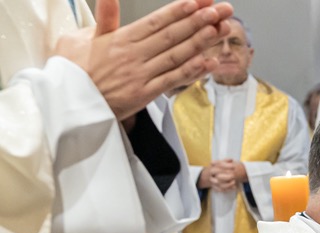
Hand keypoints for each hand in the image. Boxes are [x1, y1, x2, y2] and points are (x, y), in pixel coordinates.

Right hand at [54, 0, 232, 121]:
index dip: (178, 11)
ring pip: (177, 55)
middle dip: (199, 21)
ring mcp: (141, 74)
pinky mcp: (145, 94)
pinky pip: (172, 80)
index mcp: (119, 39)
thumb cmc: (72, 70)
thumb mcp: (80, 36)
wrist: (66, 104)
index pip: (155, 21)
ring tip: (220, 29)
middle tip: (221, 10)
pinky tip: (209, 61)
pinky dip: (192, 71)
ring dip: (201, 41)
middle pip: (172, 34)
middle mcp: (134, 55)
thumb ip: (103, 18)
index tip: (199, 2)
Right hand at [201, 159, 242, 191]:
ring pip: (219, 184)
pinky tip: (234, 187)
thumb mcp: (219, 162)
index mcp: (212, 166)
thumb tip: (231, 159)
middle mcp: (211, 173)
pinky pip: (220, 189)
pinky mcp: (214, 187)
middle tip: (234, 175)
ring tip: (234, 182)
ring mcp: (212, 180)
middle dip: (227, 176)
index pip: (219, 165)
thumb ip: (225, 161)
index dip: (227, 166)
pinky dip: (228, 189)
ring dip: (228, 184)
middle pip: (218, 175)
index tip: (234, 166)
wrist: (208, 175)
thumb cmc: (217, 168)